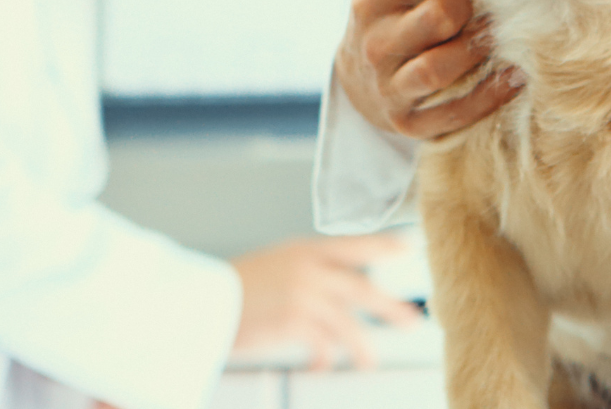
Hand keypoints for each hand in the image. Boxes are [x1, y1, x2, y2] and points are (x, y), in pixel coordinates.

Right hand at [231, 235, 421, 369]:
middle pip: (361, 288)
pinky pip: (321, 344)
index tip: (406, 250)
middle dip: (390, 307)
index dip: (382, 247)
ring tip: (369, 361)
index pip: (353, 245)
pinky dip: (323, 358)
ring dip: (361, 346)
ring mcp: (304, 294)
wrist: (198, 299)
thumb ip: (305, 271)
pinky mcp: (294, 321)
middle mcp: (309, 268)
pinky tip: (322, 366)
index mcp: (304, 249)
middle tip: (412, 320)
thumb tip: (332, 289)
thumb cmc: (230, 286)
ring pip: (347, 323)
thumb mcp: (273, 264)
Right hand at [336, 0, 524, 139]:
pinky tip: (516, 76)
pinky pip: (453, 113)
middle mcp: (377, 42)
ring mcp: (391, 85)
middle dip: (466, 7)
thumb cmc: (390, 10)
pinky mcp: (408, 122)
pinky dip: (488, 96)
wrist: (359, 81)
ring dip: (477, 50)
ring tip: (500, 34)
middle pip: (434, 19)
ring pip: (440, 68)